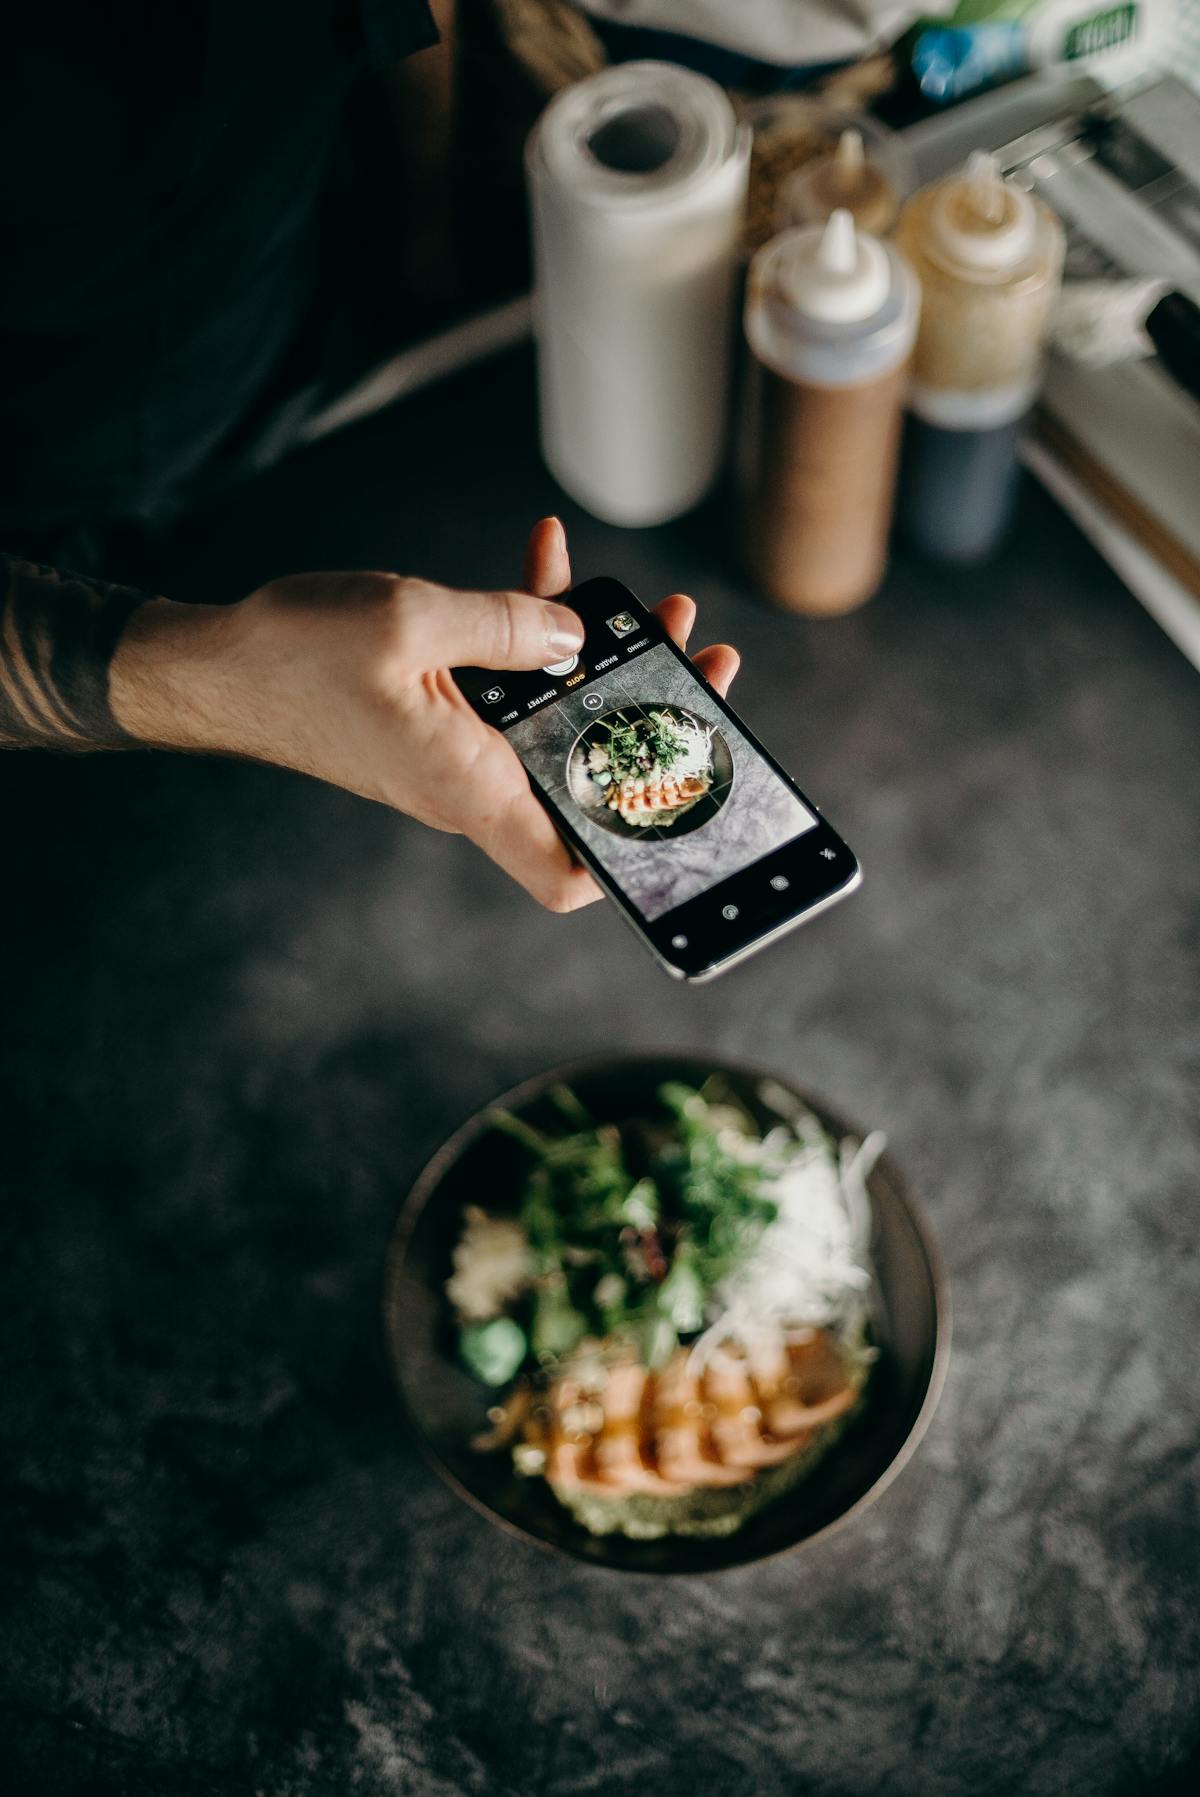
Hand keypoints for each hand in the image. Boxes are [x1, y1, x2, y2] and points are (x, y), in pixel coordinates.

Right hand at [111, 519, 739, 910]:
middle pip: (587, 781)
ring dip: (606, 664)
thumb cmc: (293, 659)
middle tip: (694, 659)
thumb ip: (505, 625)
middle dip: (650, 720)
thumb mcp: (408, 621)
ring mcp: (460, 753)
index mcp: (472, 788)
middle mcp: (474, 784)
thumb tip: (575, 635)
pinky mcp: (443, 719)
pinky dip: (535, 629)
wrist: (216, 666)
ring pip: (558, 722)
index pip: (566, 874)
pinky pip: (509, 683)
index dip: (629, 860)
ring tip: (645, 607)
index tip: (681, 800)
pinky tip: (551, 558)